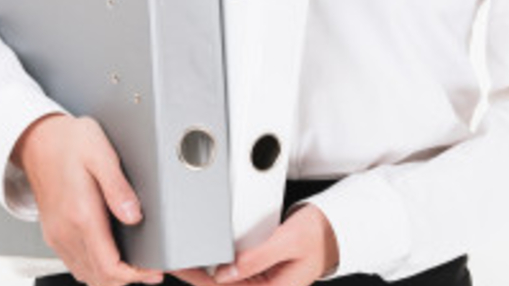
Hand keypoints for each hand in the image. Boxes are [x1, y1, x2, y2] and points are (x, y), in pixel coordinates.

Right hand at [13, 113, 165, 285]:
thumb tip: (135, 216)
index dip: (135, 275)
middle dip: (129, 280)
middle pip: (99, 278)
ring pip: (87, 275)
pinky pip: (77, 264)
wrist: (37, 139)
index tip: (154, 269)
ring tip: (138, 267)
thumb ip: (119, 187)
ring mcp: (58, 235)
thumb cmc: (69, 142)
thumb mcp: (101, 153)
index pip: (109, 266)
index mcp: (81, 215)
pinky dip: (97, 269)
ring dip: (112, 277)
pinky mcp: (54, 233)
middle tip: (152, 270)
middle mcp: (66, 231)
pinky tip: (113, 258)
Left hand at [169, 204, 338, 285]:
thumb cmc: (319, 235)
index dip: (200, 280)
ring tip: (181, 257)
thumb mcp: (289, 241)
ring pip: (224, 279)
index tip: (180, 268)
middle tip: (171, 260)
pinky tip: (203, 255)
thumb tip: (226, 271)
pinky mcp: (259, 270)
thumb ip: (258, 257)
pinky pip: (233, 270)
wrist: (336, 228)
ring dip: (203, 269)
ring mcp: (261, 281)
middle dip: (196, 274)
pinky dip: (216, 263)